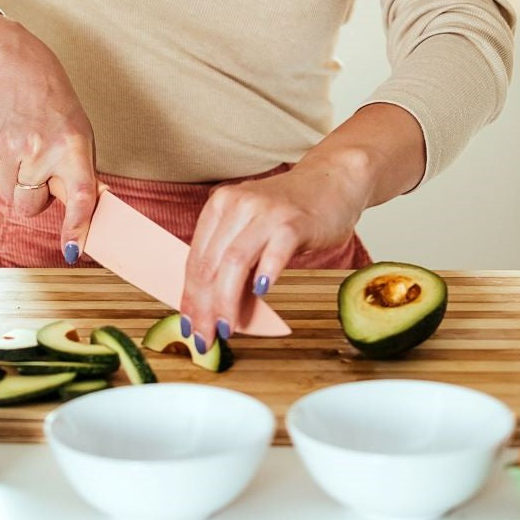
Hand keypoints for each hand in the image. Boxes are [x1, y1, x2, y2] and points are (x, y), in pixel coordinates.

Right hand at [0, 13, 98, 260]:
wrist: (15, 70)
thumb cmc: (54, 107)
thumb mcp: (80, 134)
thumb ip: (81, 174)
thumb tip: (88, 211)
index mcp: (73, 146)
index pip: (79, 194)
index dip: (76, 225)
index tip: (72, 249)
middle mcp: (41, 150)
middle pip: (30, 207)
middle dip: (35, 198)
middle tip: (42, 171)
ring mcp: (11, 150)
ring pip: (10, 198)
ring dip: (17, 186)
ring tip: (26, 153)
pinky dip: (2, 175)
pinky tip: (10, 149)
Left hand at [179, 161, 366, 349]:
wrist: (331, 182)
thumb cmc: (289, 213)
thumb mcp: (251, 229)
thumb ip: (231, 263)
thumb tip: (213, 311)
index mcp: (220, 205)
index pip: (195, 259)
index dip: (188, 297)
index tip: (187, 325)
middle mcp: (238, 204)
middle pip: (210, 263)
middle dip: (203, 307)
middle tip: (204, 337)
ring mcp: (266, 211)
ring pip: (234, 262)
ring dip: (226, 301)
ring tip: (226, 328)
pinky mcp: (294, 222)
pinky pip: (274, 253)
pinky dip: (264, 275)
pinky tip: (260, 294)